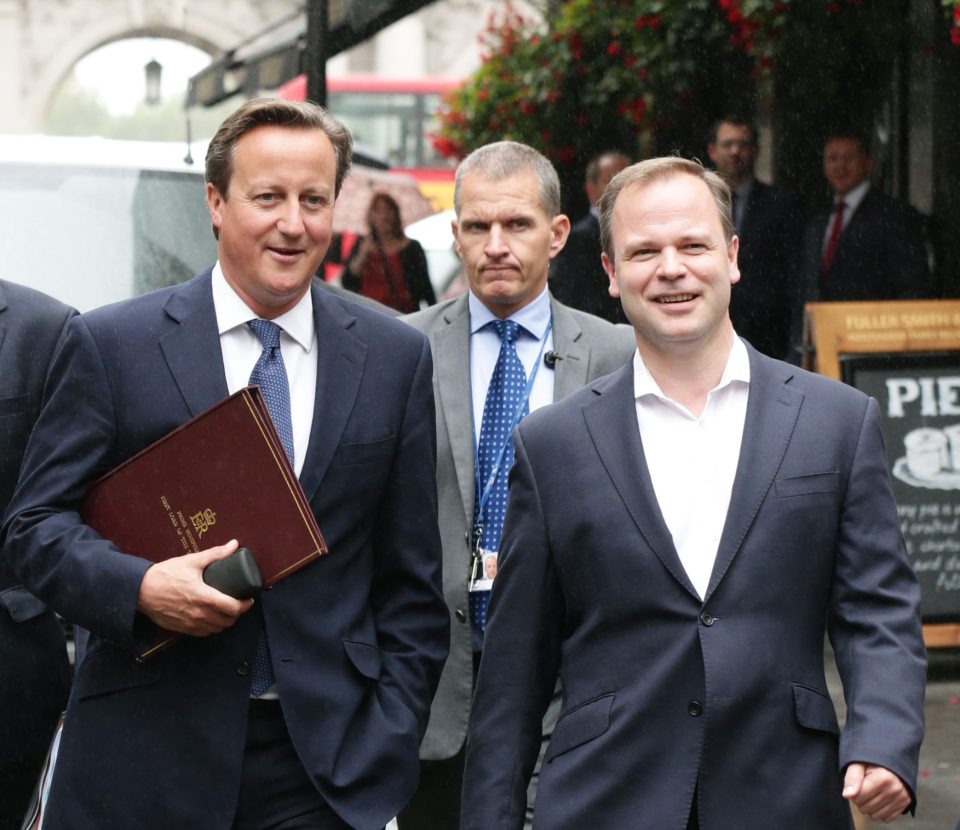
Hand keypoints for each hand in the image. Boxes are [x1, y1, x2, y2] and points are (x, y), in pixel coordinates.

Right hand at [137, 539, 253, 635]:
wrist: (140, 590)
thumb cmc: (165, 575)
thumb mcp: (192, 561)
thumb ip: (215, 554)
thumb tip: (233, 545)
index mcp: (203, 597)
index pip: (232, 608)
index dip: (245, 605)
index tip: (249, 599)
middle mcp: (199, 614)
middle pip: (227, 621)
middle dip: (237, 614)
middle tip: (238, 604)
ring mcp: (190, 624)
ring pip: (216, 629)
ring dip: (225, 622)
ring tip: (227, 611)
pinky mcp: (182, 629)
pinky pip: (203, 633)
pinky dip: (212, 628)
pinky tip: (212, 618)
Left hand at [843, 763, 911, 822]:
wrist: (893, 761)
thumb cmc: (873, 763)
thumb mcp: (859, 763)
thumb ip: (852, 778)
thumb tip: (847, 795)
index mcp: (883, 778)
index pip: (858, 797)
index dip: (853, 792)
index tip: (857, 784)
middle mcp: (894, 789)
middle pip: (865, 808)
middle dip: (860, 800)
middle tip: (864, 789)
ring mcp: (901, 798)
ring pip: (875, 816)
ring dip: (869, 807)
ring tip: (871, 794)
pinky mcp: (905, 805)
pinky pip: (886, 818)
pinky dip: (880, 811)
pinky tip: (880, 800)